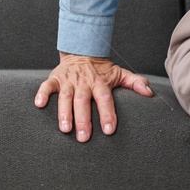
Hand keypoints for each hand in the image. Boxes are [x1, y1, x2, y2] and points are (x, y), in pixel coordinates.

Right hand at [35, 52, 153, 141]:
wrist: (83, 51)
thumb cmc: (102, 70)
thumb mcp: (120, 73)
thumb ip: (135, 83)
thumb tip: (150, 93)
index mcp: (100, 83)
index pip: (105, 99)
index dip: (108, 114)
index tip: (109, 130)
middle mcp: (84, 82)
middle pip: (84, 101)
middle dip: (83, 120)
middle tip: (84, 138)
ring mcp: (68, 80)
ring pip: (65, 97)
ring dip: (64, 112)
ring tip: (65, 129)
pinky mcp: (55, 78)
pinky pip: (47, 85)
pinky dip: (42, 94)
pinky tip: (39, 105)